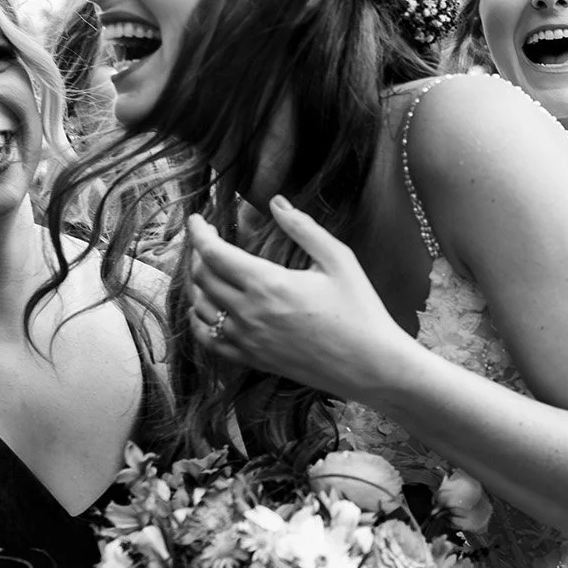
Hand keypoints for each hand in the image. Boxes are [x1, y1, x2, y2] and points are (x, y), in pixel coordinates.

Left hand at [182, 197, 413, 403]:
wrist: (371, 365)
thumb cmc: (360, 310)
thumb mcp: (339, 260)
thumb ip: (304, 227)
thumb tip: (276, 202)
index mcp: (268, 284)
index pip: (214, 253)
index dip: (199, 232)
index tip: (198, 219)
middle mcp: (250, 313)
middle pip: (202, 277)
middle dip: (198, 253)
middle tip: (208, 240)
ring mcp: (248, 340)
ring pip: (200, 307)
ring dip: (197, 284)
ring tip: (206, 268)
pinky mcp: (253, 359)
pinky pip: (209, 340)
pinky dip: (199, 320)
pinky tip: (204, 308)